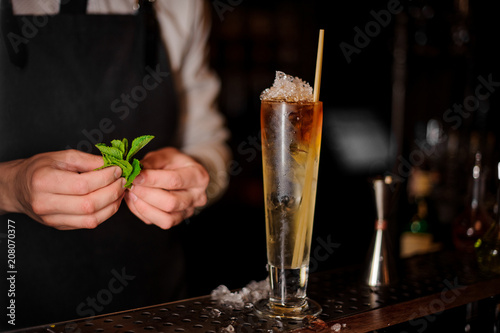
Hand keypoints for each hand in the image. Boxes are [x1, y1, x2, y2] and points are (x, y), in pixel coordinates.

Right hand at [2, 150, 125, 229]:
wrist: (18, 188)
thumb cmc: (39, 169)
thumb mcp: (61, 157)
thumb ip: (87, 160)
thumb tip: (111, 164)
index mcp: (44, 182)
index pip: (83, 185)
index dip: (105, 178)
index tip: (118, 169)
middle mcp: (46, 204)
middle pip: (89, 204)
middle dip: (113, 192)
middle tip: (123, 180)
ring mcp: (52, 219)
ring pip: (92, 219)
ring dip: (113, 204)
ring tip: (120, 190)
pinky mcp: (60, 226)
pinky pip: (89, 224)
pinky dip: (105, 213)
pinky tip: (111, 200)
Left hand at [124, 147, 208, 228]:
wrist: (185, 174)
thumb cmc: (175, 162)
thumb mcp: (166, 155)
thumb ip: (152, 162)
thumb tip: (135, 172)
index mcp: (198, 176)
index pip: (174, 181)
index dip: (152, 179)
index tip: (134, 176)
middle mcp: (197, 197)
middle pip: (171, 203)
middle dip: (146, 195)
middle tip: (130, 185)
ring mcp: (189, 211)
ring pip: (166, 219)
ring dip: (143, 207)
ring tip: (132, 194)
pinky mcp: (178, 220)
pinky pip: (158, 223)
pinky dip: (143, 213)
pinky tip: (135, 201)